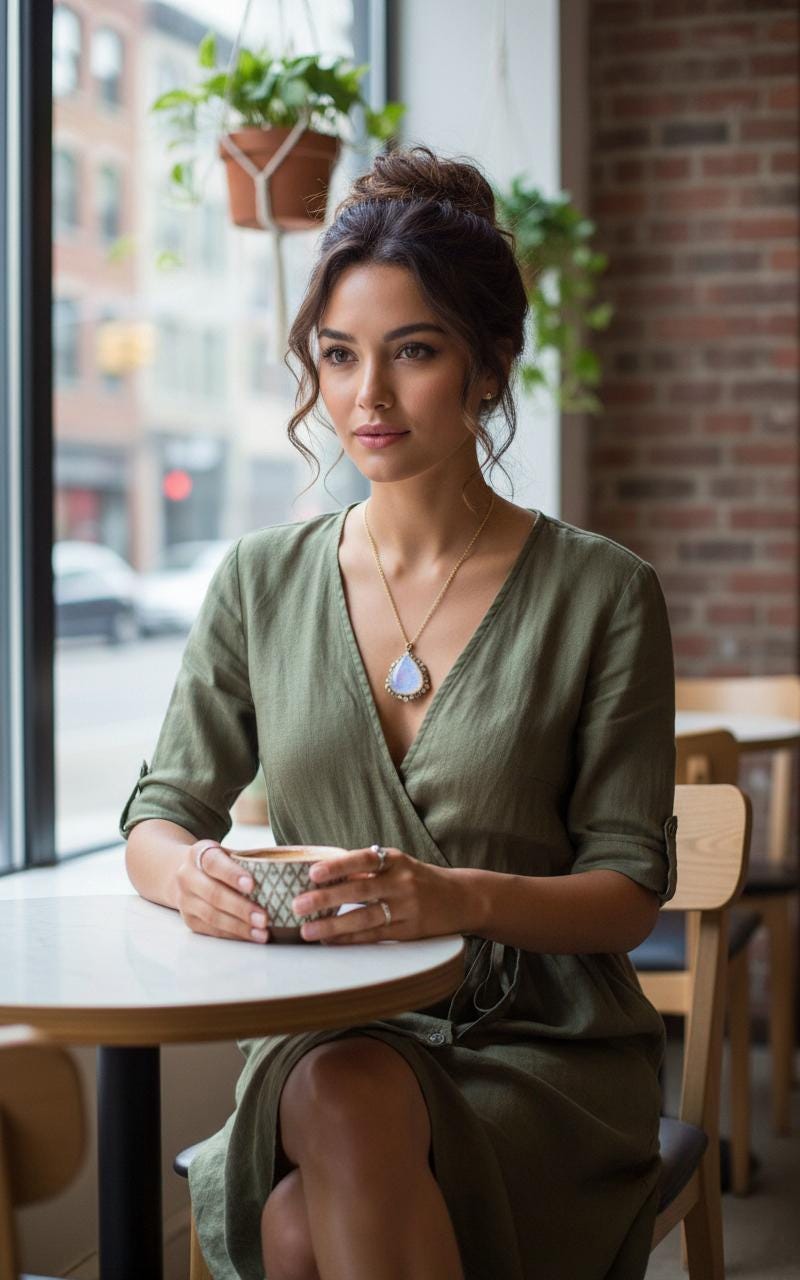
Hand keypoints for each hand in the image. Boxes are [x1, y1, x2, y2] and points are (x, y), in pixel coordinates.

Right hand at [176, 839, 269, 942]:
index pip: (214, 863)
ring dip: (239, 926)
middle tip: (264, 918)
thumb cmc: (217, 863)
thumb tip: (284, 872)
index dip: (232, 874)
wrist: (181, 872)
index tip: (252, 885)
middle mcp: (187, 876)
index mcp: (199, 854)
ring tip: (262, 932)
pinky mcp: (189, 920)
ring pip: (212, 916)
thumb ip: (246, 860)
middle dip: (241, 908)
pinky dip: (233, 934)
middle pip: (214, 894)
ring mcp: (185, 900)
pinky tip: (251, 936)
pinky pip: (212, 930)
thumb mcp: (226, 853)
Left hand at [290, 846, 472, 944]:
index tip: (312, 873)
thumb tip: (324, 872)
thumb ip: (367, 870)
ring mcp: (407, 908)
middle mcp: (402, 882)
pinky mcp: (410, 931)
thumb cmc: (419, 878)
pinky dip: (350, 938)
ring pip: (364, 918)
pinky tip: (330, 940)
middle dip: (326, 899)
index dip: (338, 866)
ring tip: (307, 930)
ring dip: (333, 925)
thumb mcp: (398, 865)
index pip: (364, 860)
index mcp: (396, 860)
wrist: (461, 898)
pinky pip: (375, 935)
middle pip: (359, 891)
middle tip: (297, 905)